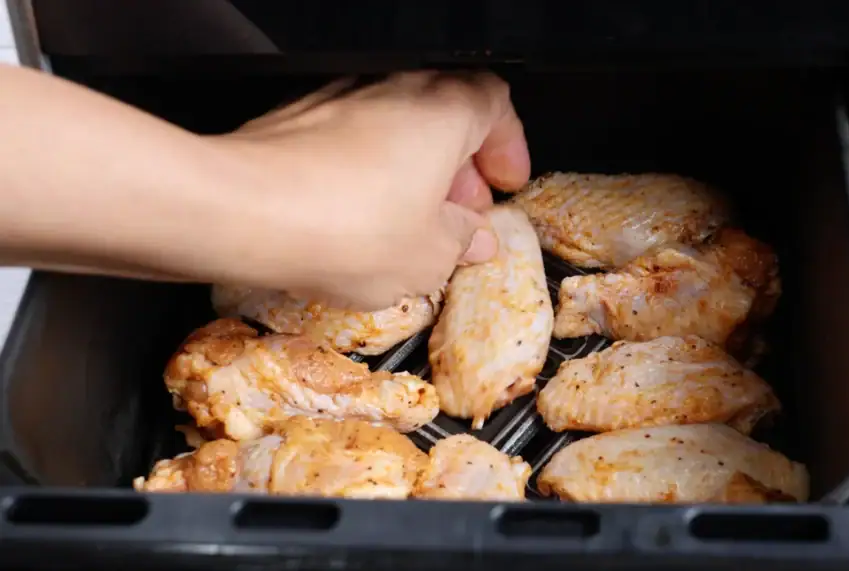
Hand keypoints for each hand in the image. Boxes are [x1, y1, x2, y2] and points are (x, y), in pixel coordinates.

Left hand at [211, 71, 530, 309]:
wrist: (240, 211)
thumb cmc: (341, 225)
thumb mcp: (428, 257)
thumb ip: (461, 243)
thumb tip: (470, 240)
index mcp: (445, 110)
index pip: (497, 105)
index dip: (507, 146)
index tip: (504, 182)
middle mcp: (395, 91)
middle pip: (447, 114)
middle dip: (461, 166)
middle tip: (462, 213)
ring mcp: (342, 99)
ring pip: (397, 126)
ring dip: (413, 171)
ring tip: (410, 225)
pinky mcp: (297, 120)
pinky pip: (351, 140)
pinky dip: (367, 173)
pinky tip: (358, 220)